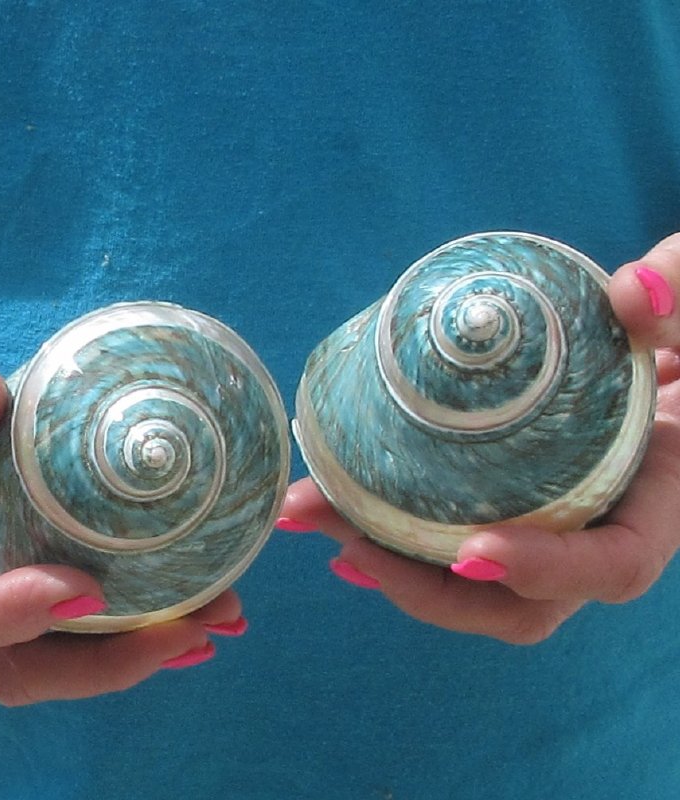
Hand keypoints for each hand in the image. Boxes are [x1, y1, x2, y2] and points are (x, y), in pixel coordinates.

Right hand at [0, 301, 243, 704]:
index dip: (6, 616)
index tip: (85, 588)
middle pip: (14, 661)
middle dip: (108, 659)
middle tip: (199, 627)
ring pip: (55, 649)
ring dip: (139, 645)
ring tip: (220, 618)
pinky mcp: (25, 559)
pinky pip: (77, 607)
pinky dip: (136, 613)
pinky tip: (196, 594)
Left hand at [279, 233, 679, 643]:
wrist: (659, 366)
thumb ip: (679, 300)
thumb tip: (632, 289)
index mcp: (650, 506)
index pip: (611, 566)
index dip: (545, 569)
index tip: (475, 549)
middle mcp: (590, 539)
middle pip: (516, 607)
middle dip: (425, 586)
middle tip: (345, 539)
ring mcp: (540, 534)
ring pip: (466, 588)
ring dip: (387, 564)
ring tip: (315, 516)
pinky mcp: (499, 510)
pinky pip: (442, 548)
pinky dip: (390, 538)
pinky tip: (336, 508)